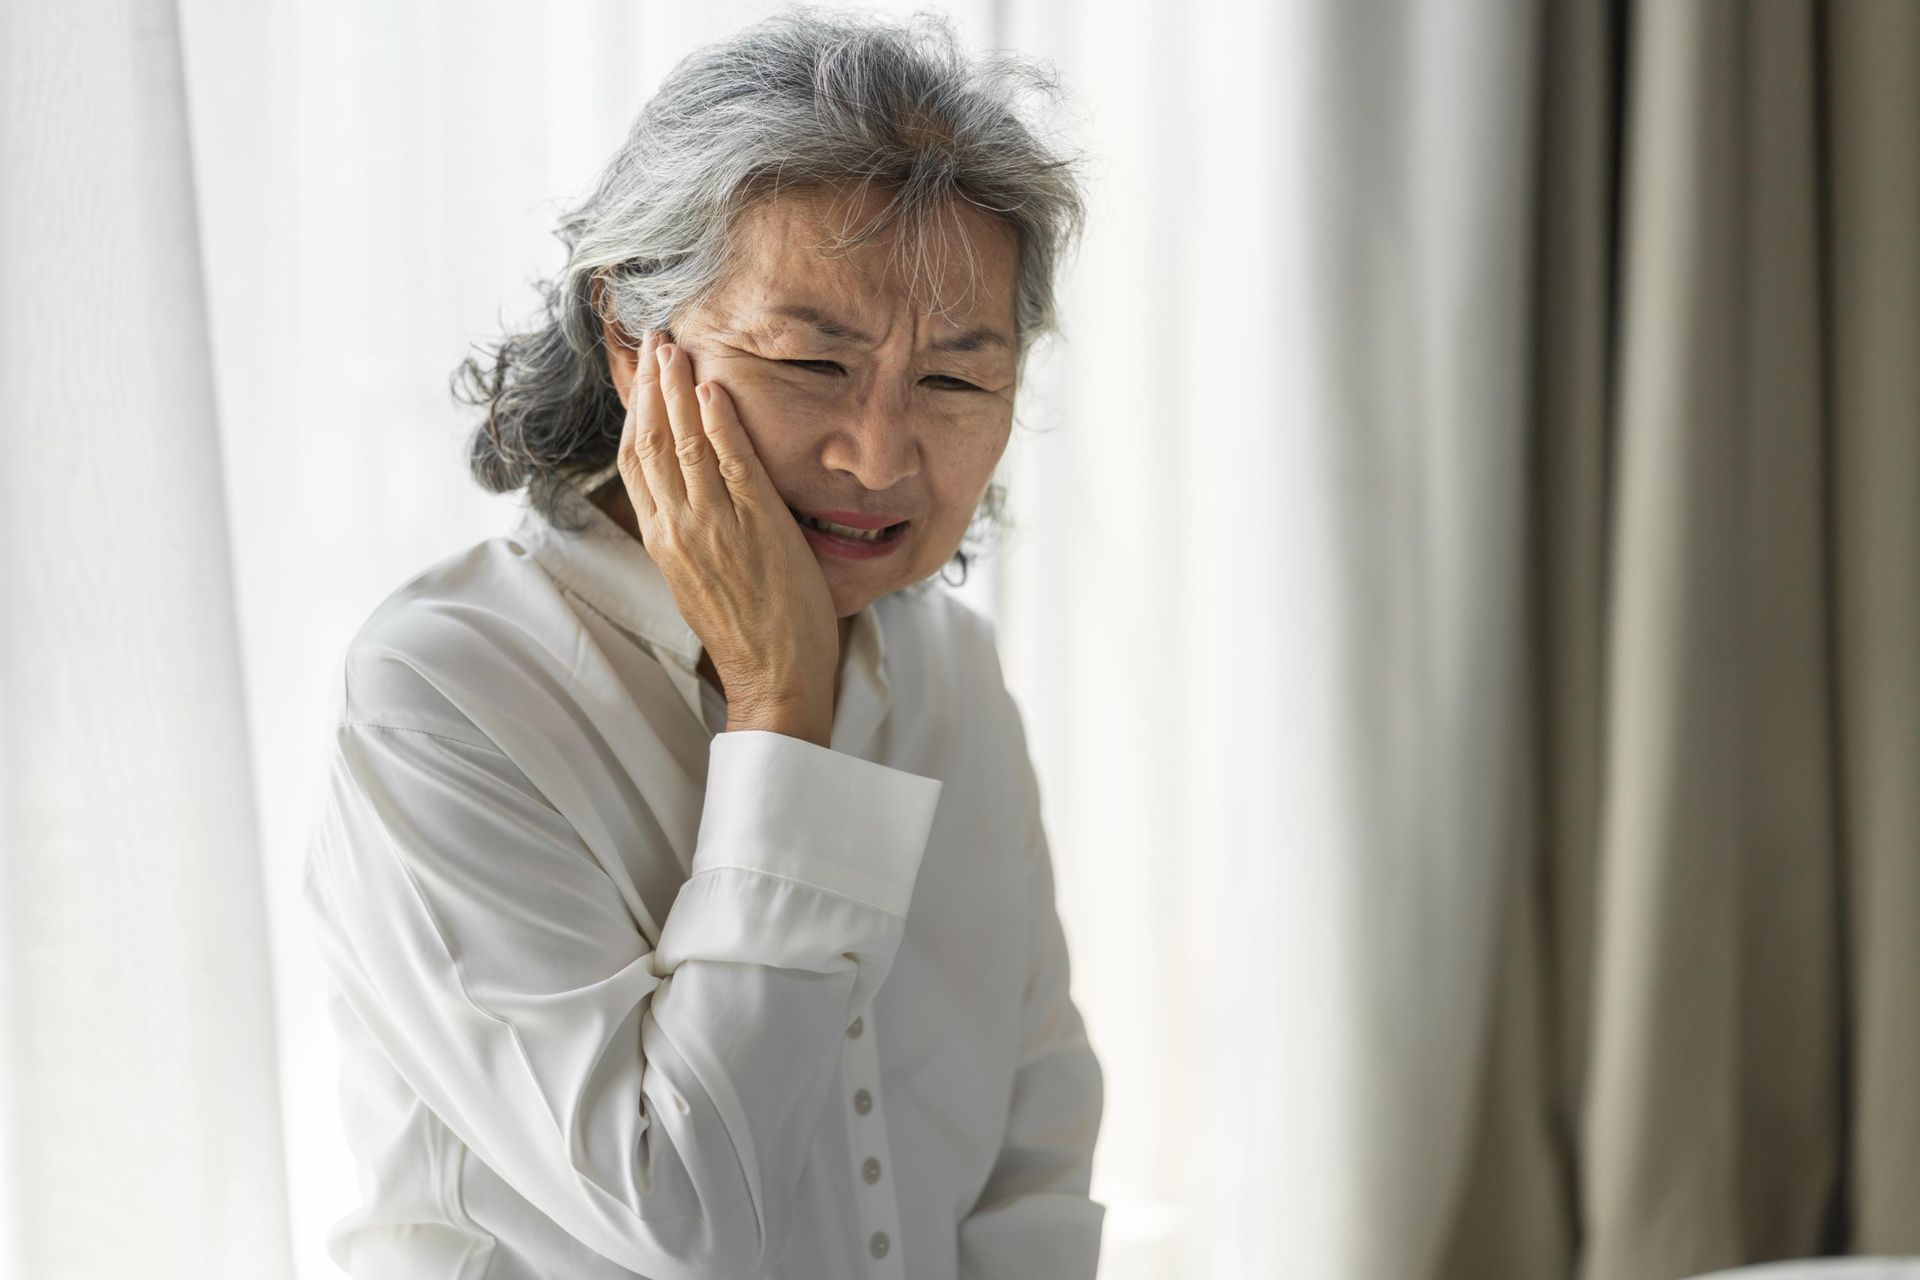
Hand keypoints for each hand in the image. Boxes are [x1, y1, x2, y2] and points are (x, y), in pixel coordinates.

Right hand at [616, 329, 838, 744]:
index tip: (640, 375)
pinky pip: (732, 463)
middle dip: (651, 385)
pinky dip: (719, 423)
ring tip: (677, 347)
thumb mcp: (700, 579)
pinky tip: (715, 389)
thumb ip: (690, 533)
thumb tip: (690, 496)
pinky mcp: (755, 526)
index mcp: (662, 541)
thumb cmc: (746, 632)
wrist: (773, 676)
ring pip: (684, 443)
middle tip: (656, 340)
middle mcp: (677, 528)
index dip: (635, 411)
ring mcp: (714, 526)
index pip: (635, 461)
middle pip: (651, 441)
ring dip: (679, 389)